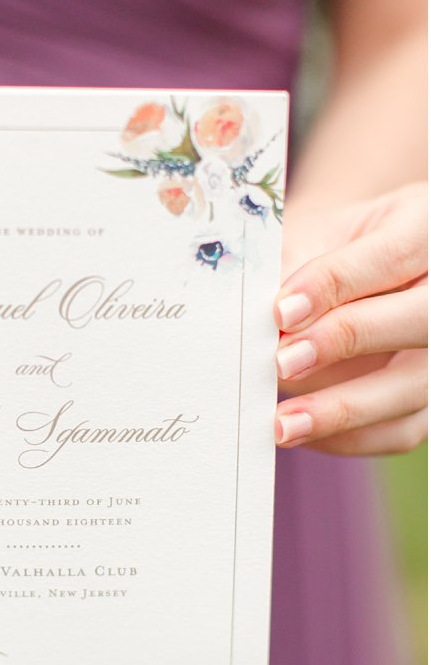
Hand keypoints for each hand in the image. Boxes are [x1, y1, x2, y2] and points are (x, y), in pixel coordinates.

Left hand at [274, 181, 427, 454]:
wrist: (353, 266)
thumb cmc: (327, 246)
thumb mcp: (313, 236)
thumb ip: (291, 270)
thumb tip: (251, 324)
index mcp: (425, 227)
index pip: (391, 256)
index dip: (334, 283)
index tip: (280, 310)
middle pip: (422, 320)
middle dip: (347, 341)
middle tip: (280, 362)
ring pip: (416, 386)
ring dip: (343, 409)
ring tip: (281, 423)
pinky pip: (402, 429)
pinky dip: (348, 436)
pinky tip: (299, 431)